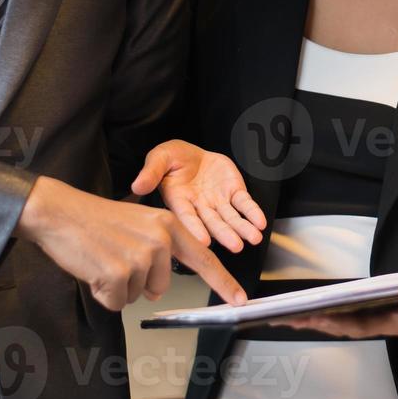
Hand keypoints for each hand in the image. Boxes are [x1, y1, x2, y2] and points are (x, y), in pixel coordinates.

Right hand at [15, 175, 245, 311]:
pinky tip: (93, 268)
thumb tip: (157, 291)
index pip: (204, 259)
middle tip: (115, 257)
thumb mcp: (137, 225)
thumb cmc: (95, 220)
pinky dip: (101, 293)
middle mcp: (159, 239)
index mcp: (167, 224)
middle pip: (160, 288)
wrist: (60, 213)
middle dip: (137, 283)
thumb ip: (157, 254)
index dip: (223, 282)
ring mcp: (140, 257)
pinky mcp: (118, 273)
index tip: (240, 300)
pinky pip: (115, 302)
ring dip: (117, 287)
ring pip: (136, 296)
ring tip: (103, 259)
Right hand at [130, 140, 265, 252]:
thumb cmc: (172, 159)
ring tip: (253, 238)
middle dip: (225, 234)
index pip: (187, 217)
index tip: (203, 241)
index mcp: (179, 201)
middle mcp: (200, 206)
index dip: (195, 229)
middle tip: (236, 245)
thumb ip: (151, 172)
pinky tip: (260, 222)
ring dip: (242, 228)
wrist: (191, 153)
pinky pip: (245, 203)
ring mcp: (217, 201)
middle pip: (213, 223)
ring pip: (231, 217)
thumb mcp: (159, 158)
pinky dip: (253, 213)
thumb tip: (137, 185)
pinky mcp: (233, 192)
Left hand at [277, 284, 397, 341]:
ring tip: (288, 317)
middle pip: (360, 328)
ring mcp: (370, 324)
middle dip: (336, 321)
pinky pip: (333, 320)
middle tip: (313, 313)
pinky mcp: (358, 319)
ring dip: (314, 322)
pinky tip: (291, 316)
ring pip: (340, 326)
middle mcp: (387, 326)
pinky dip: (312, 318)